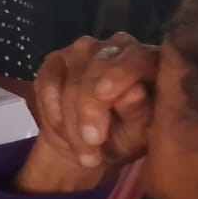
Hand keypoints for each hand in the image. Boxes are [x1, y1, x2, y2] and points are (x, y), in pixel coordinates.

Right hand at [17, 33, 156, 192]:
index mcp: (149, 60)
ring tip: (83, 152)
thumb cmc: (127, 138)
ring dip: (72, 119)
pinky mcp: (54, 60)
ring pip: (72, 79)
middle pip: (98, 68)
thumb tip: (134, 92)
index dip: (119, 73)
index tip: (105, 96)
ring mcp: (83, 50)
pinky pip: (48, 83)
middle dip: (90, 108)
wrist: (90, 145)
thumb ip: (139, 112)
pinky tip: (64, 133)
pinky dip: (53, 112)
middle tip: (92, 143)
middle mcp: (117, 46)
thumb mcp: (140, 135)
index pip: (136, 57)